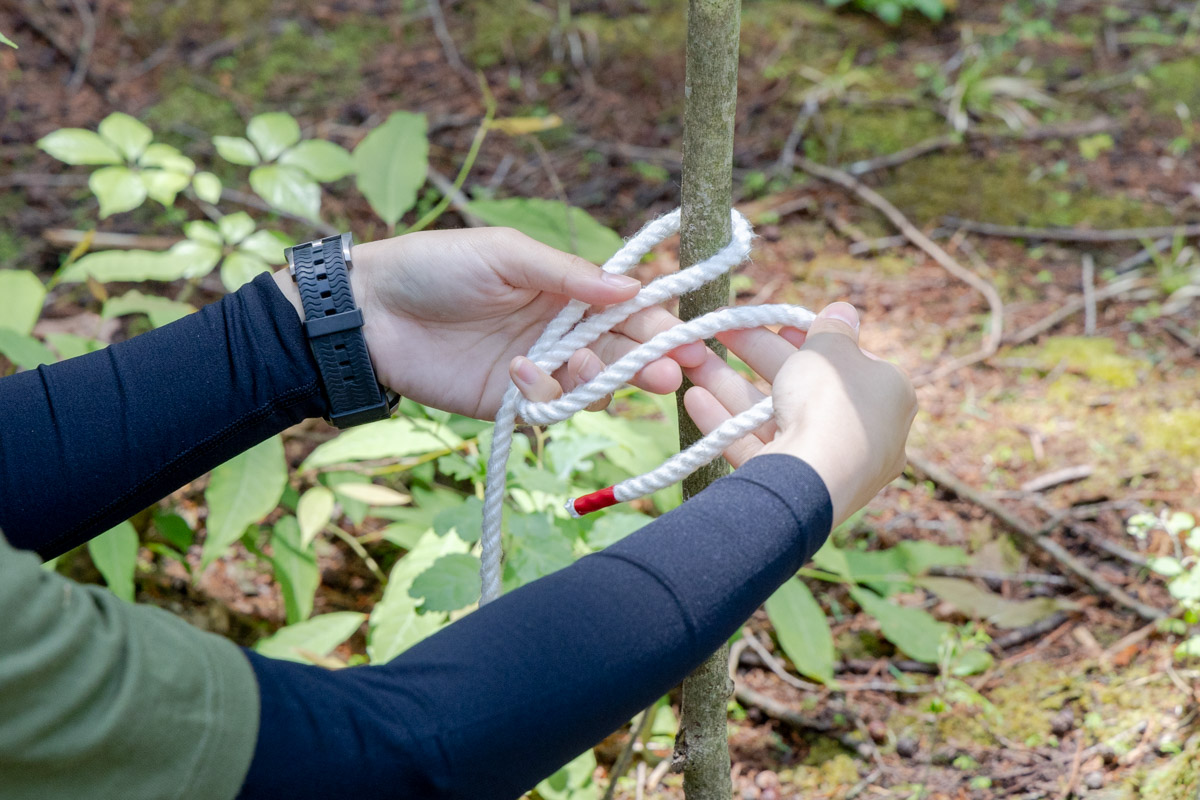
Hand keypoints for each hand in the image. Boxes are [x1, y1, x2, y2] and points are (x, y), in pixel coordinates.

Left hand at [274, 228, 705, 418]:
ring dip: (610, 378)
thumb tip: (634, 288)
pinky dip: (550, 394)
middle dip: (654, 359)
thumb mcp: (506, 255)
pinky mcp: (513, 401)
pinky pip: (552, 406)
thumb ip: (569, 275)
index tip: (694, 336)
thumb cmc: (437, 266)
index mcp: (567, 287)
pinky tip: (523, 372)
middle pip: (624, 349)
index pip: (629, 305)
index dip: (662, 320)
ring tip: (610, 369)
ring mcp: (540, 367)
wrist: (371, 313)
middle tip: (675, 370)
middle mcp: (563, 328)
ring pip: (596, 382)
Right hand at [682, 302, 916, 526]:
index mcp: (888, 398)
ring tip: (693, 361)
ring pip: (773, 417)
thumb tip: (844, 309)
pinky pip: (758, 448)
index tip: (775, 321)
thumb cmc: (829, 405)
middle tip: (722, 329)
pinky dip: (727, 423)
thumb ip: (833, 328)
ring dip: (731, 386)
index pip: (846, 361)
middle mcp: (864, 434)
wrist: (811, 479)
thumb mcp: (830, 350)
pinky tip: (694, 400)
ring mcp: (828, 465)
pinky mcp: (793, 488)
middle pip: (802, 386)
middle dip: (756, 355)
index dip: (807, 338)